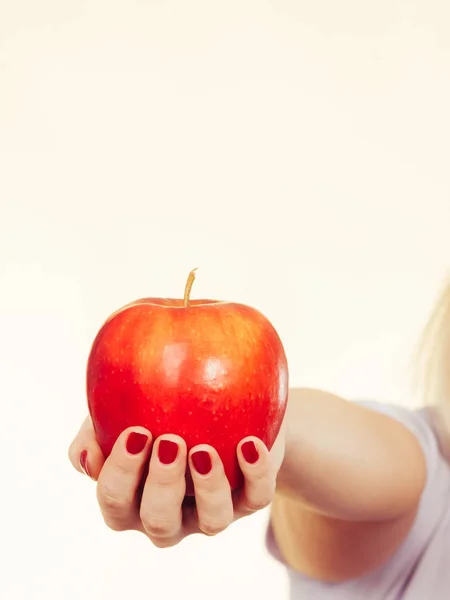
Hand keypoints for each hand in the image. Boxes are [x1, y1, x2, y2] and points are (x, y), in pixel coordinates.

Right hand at [68, 417, 285, 546]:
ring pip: (211, 522)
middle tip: (170, 442)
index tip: (135, 432)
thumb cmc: (156, 412)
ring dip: (208, 488)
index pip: (115, 502)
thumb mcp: (120, 413)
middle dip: (162, 484)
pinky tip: (249, 444)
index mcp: (131, 499)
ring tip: (204, 450)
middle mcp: (170, 515)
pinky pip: (256, 498)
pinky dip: (255, 474)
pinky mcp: (249, 499)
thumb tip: (84, 456)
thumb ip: (95, 430)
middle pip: (159, 522)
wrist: (216, 406)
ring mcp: (210, 512)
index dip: (120, 474)